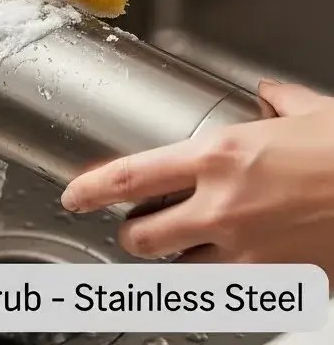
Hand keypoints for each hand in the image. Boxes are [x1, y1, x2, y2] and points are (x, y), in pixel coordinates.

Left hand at [60, 81, 333, 274]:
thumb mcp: (311, 112)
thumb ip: (277, 103)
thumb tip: (269, 94)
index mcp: (218, 157)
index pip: (128, 177)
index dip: (90, 190)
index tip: (73, 196)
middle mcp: (223, 207)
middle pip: (141, 236)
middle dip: (133, 234)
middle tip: (139, 226)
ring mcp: (249, 251)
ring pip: (180, 269)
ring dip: (178, 259)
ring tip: (191, 245)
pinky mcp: (278, 283)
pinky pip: (230, 288)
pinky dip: (226, 279)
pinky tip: (238, 263)